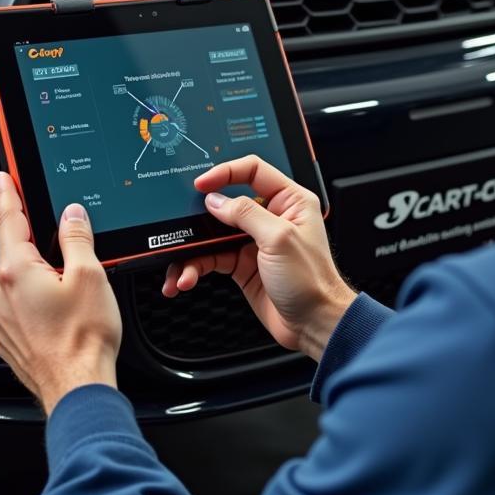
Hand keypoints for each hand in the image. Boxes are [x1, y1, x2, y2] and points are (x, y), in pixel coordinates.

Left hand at [0, 172, 120, 415]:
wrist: (77, 388)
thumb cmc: (83, 339)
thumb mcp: (90, 275)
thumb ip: (77, 238)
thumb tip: (71, 215)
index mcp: (14, 271)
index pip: (8, 220)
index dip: (7, 194)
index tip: (3, 178)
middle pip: (18, 253)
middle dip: (42, 248)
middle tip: (72, 257)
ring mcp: (0, 318)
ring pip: (20, 282)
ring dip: (42, 279)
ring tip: (75, 297)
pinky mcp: (7, 337)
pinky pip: (21, 306)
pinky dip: (39, 302)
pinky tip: (64, 315)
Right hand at [163, 156, 354, 361]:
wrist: (314, 324)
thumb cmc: (312, 281)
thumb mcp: (279, 239)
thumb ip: (246, 214)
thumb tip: (216, 200)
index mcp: (290, 201)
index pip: (253, 171)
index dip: (225, 172)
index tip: (201, 183)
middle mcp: (271, 217)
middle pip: (227, 204)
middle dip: (199, 218)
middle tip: (180, 226)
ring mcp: (254, 241)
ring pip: (213, 235)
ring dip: (192, 252)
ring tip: (181, 269)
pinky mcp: (242, 264)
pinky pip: (211, 259)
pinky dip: (194, 268)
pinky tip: (185, 279)